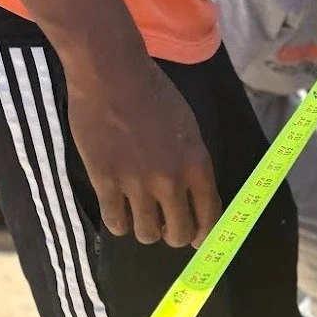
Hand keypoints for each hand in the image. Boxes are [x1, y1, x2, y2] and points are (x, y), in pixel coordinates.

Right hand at [66, 55, 220, 246]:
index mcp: (197, 164)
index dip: (205, 235)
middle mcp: (171, 180)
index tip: (199, 241)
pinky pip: (115, 221)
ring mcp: (137, 183)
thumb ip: (192, 162)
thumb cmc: (153, 93)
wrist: (112, 74)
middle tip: (164, 228)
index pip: (210, 215)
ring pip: (146, 234)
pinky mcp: (105, 180)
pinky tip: (117, 214)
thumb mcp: (188, 128)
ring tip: (139, 218)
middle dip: (174, 236)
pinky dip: (118, 224)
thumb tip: (191, 193)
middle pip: (179, 233)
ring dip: (145, 231)